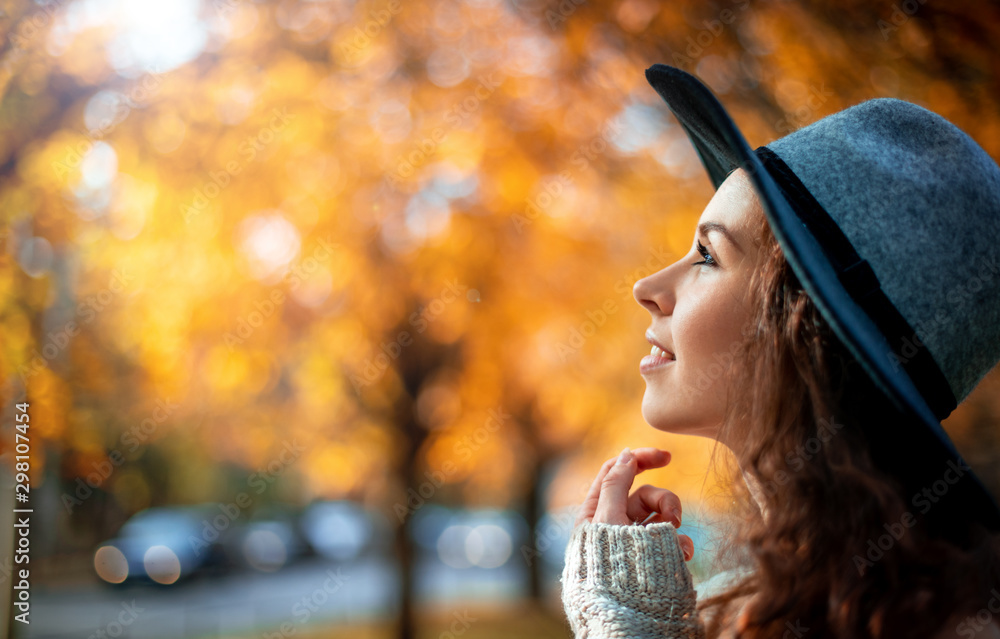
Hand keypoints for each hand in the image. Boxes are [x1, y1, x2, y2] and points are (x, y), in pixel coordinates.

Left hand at [575, 446, 694, 561]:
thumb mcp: (608, 519)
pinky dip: (679, 544)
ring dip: (672, 522)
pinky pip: (669, 540)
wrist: (625, 613)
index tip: (667, 456)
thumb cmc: (608, 565)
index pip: (616, 472)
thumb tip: (626, 454)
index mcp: (596, 511)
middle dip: (664, 500)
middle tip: (674, 519)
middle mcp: (615, 523)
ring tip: (676, 542)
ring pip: (660, 515)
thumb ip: (617, 484)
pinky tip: (683, 555)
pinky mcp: (650, 556)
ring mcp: (633, 541)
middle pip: (644, 494)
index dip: (640, 458)